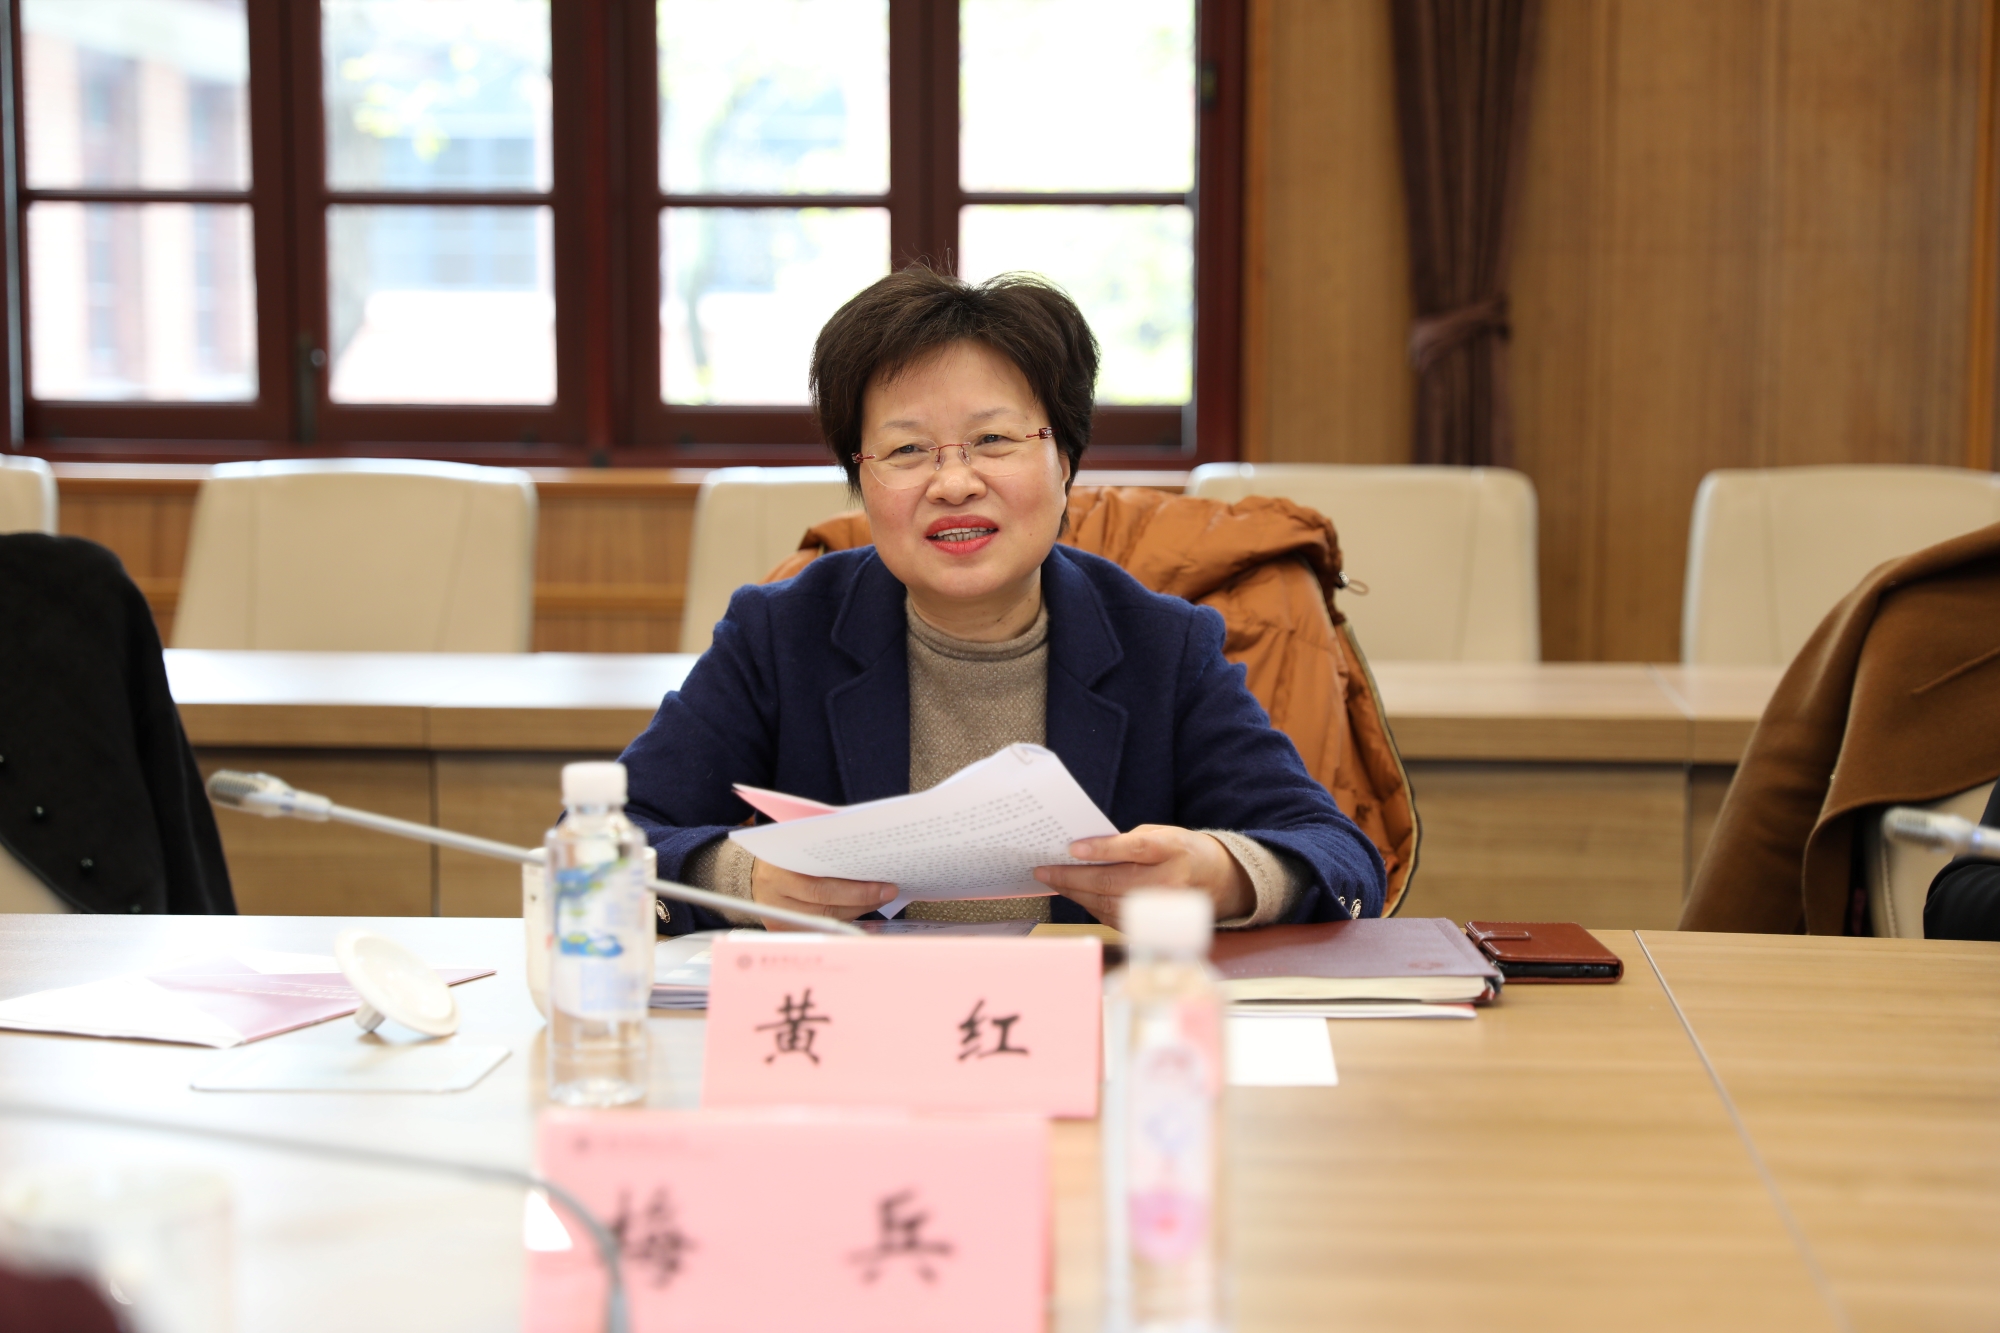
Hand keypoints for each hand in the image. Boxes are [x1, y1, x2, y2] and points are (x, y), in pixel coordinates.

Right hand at [749, 858, 896, 930]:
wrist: (753, 873)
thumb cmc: (782, 854)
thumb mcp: (796, 843)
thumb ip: (823, 848)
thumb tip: (868, 857)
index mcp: (777, 873)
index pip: (822, 888)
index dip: (857, 890)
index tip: (885, 886)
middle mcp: (775, 900)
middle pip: (828, 908)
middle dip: (863, 900)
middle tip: (888, 892)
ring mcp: (778, 920)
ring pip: (827, 921)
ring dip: (857, 911)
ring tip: (879, 898)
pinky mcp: (783, 932)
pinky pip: (820, 928)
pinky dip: (843, 919)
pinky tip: (860, 909)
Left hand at [1032, 825, 1253, 926]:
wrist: (1217, 882)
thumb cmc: (1183, 852)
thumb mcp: (1163, 834)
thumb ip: (1128, 841)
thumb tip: (1085, 851)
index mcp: (1173, 851)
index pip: (1134, 849)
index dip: (1102, 849)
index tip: (1072, 847)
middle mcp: (1168, 883)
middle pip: (1112, 882)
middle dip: (1072, 877)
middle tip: (1044, 870)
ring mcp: (1160, 910)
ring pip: (1107, 903)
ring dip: (1075, 893)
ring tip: (1052, 881)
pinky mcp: (1151, 926)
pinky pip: (1111, 916)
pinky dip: (1089, 905)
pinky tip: (1074, 894)